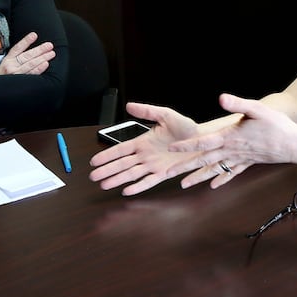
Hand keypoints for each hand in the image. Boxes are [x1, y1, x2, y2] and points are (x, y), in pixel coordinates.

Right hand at [0, 31, 54, 75]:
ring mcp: (15, 74)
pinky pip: (31, 74)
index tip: (34, 35)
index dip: (26, 41)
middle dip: (39, 50)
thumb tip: (32, 50)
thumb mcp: (5, 65)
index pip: (17, 48)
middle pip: (26, 56)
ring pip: (30, 64)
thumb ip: (16, 57)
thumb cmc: (3, 77)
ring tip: (51, 53)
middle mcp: (10, 66)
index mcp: (7, 60)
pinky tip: (45, 64)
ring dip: (42, 58)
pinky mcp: (20, 82)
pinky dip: (39, 69)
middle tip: (49, 45)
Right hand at [89, 102, 205, 195]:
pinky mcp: (164, 174)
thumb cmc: (186, 128)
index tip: (94, 161)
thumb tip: (129, 106)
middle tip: (93, 176)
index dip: (107, 155)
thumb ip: (147, 111)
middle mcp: (146, 155)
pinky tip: (127, 191)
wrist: (203, 140)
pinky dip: (138, 187)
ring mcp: (153, 165)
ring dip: (117, 179)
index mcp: (144, 141)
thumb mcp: (165, 115)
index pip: (121, 149)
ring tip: (104, 185)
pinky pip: (148, 181)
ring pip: (131, 174)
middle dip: (107, 170)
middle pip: (122, 164)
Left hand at [166, 93, 296, 189]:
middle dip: (184, 168)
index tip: (172, 148)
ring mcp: (239, 159)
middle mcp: (232, 151)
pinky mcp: (247, 162)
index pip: (204, 142)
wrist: (295, 144)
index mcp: (231, 137)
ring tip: (183, 185)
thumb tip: (221, 98)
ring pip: (214, 170)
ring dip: (198, 177)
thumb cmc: (277, 125)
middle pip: (203, 161)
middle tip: (166, 175)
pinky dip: (221, 179)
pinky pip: (231, 173)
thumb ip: (238, 104)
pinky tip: (213, 185)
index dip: (187, 145)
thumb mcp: (257, 109)